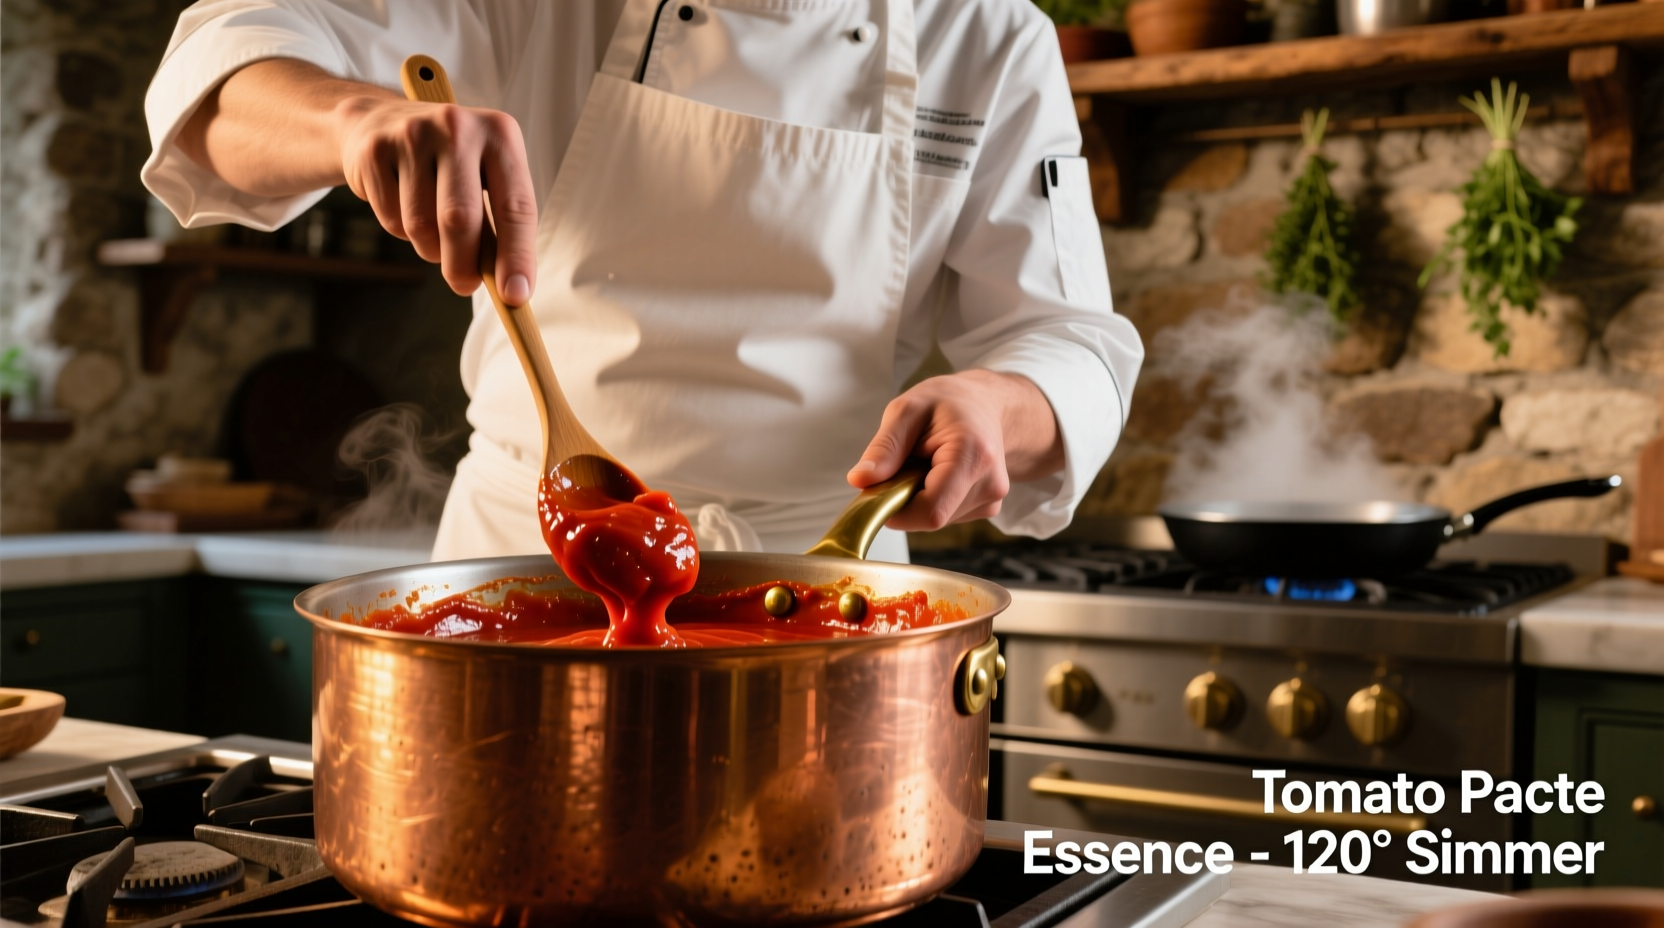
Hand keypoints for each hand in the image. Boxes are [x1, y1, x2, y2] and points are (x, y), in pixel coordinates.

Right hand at [338, 97, 536, 301]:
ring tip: (432, 231)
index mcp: (500, 134)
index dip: (516, 256)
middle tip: (464, 284)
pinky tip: (402, 204)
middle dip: (463, 265)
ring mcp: (412, 134)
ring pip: (421, 225)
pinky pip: (391, 218)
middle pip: (460, 219)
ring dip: (429, 248)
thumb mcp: (485, 181)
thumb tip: (509, 289)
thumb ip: (498, 229)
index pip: (516, 206)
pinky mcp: (374, 150)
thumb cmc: (449, 165)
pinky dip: (400, 229)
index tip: (515, 295)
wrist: (380, 122)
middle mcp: (458, 127)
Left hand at [846, 370, 1063, 530]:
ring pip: (937, 519)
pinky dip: (932, 499)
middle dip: (905, 499)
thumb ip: (884, 448)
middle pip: (931, 517)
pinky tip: (938, 473)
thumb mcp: (906, 410)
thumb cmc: (948, 401)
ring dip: (918, 498)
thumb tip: (859, 480)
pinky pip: (947, 515)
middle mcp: (990, 484)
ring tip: (925, 463)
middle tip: (903, 465)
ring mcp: (992, 499)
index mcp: (972, 456)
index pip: (930, 512)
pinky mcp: (988, 506)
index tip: (877, 490)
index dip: (896, 510)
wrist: (986, 402)